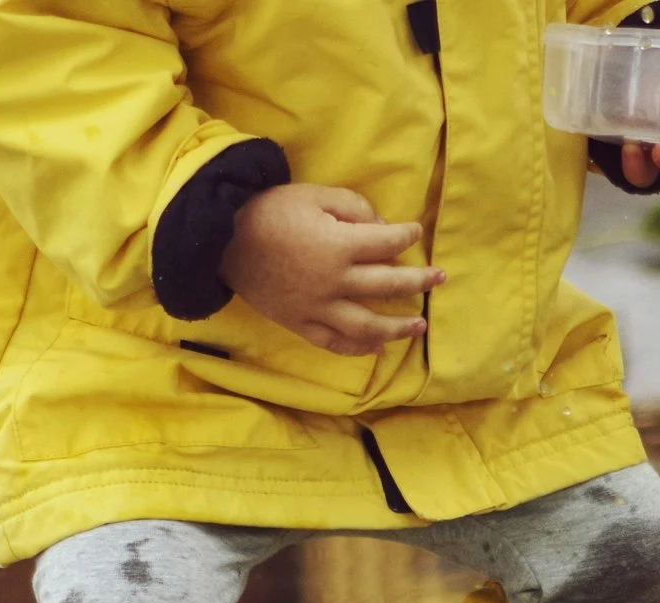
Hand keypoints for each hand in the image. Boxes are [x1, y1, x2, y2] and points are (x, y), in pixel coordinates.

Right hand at [218, 183, 443, 356]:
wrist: (220, 239)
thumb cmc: (268, 211)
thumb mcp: (313, 195)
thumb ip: (352, 208)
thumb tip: (380, 227)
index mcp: (340, 246)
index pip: (388, 244)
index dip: (406, 236)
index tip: (415, 232)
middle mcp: (335, 282)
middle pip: (389, 285)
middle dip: (419, 281)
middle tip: (439, 278)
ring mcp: (317, 308)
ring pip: (368, 326)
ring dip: (399, 327)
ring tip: (419, 326)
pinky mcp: (299, 323)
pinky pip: (334, 343)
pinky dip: (358, 349)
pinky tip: (376, 348)